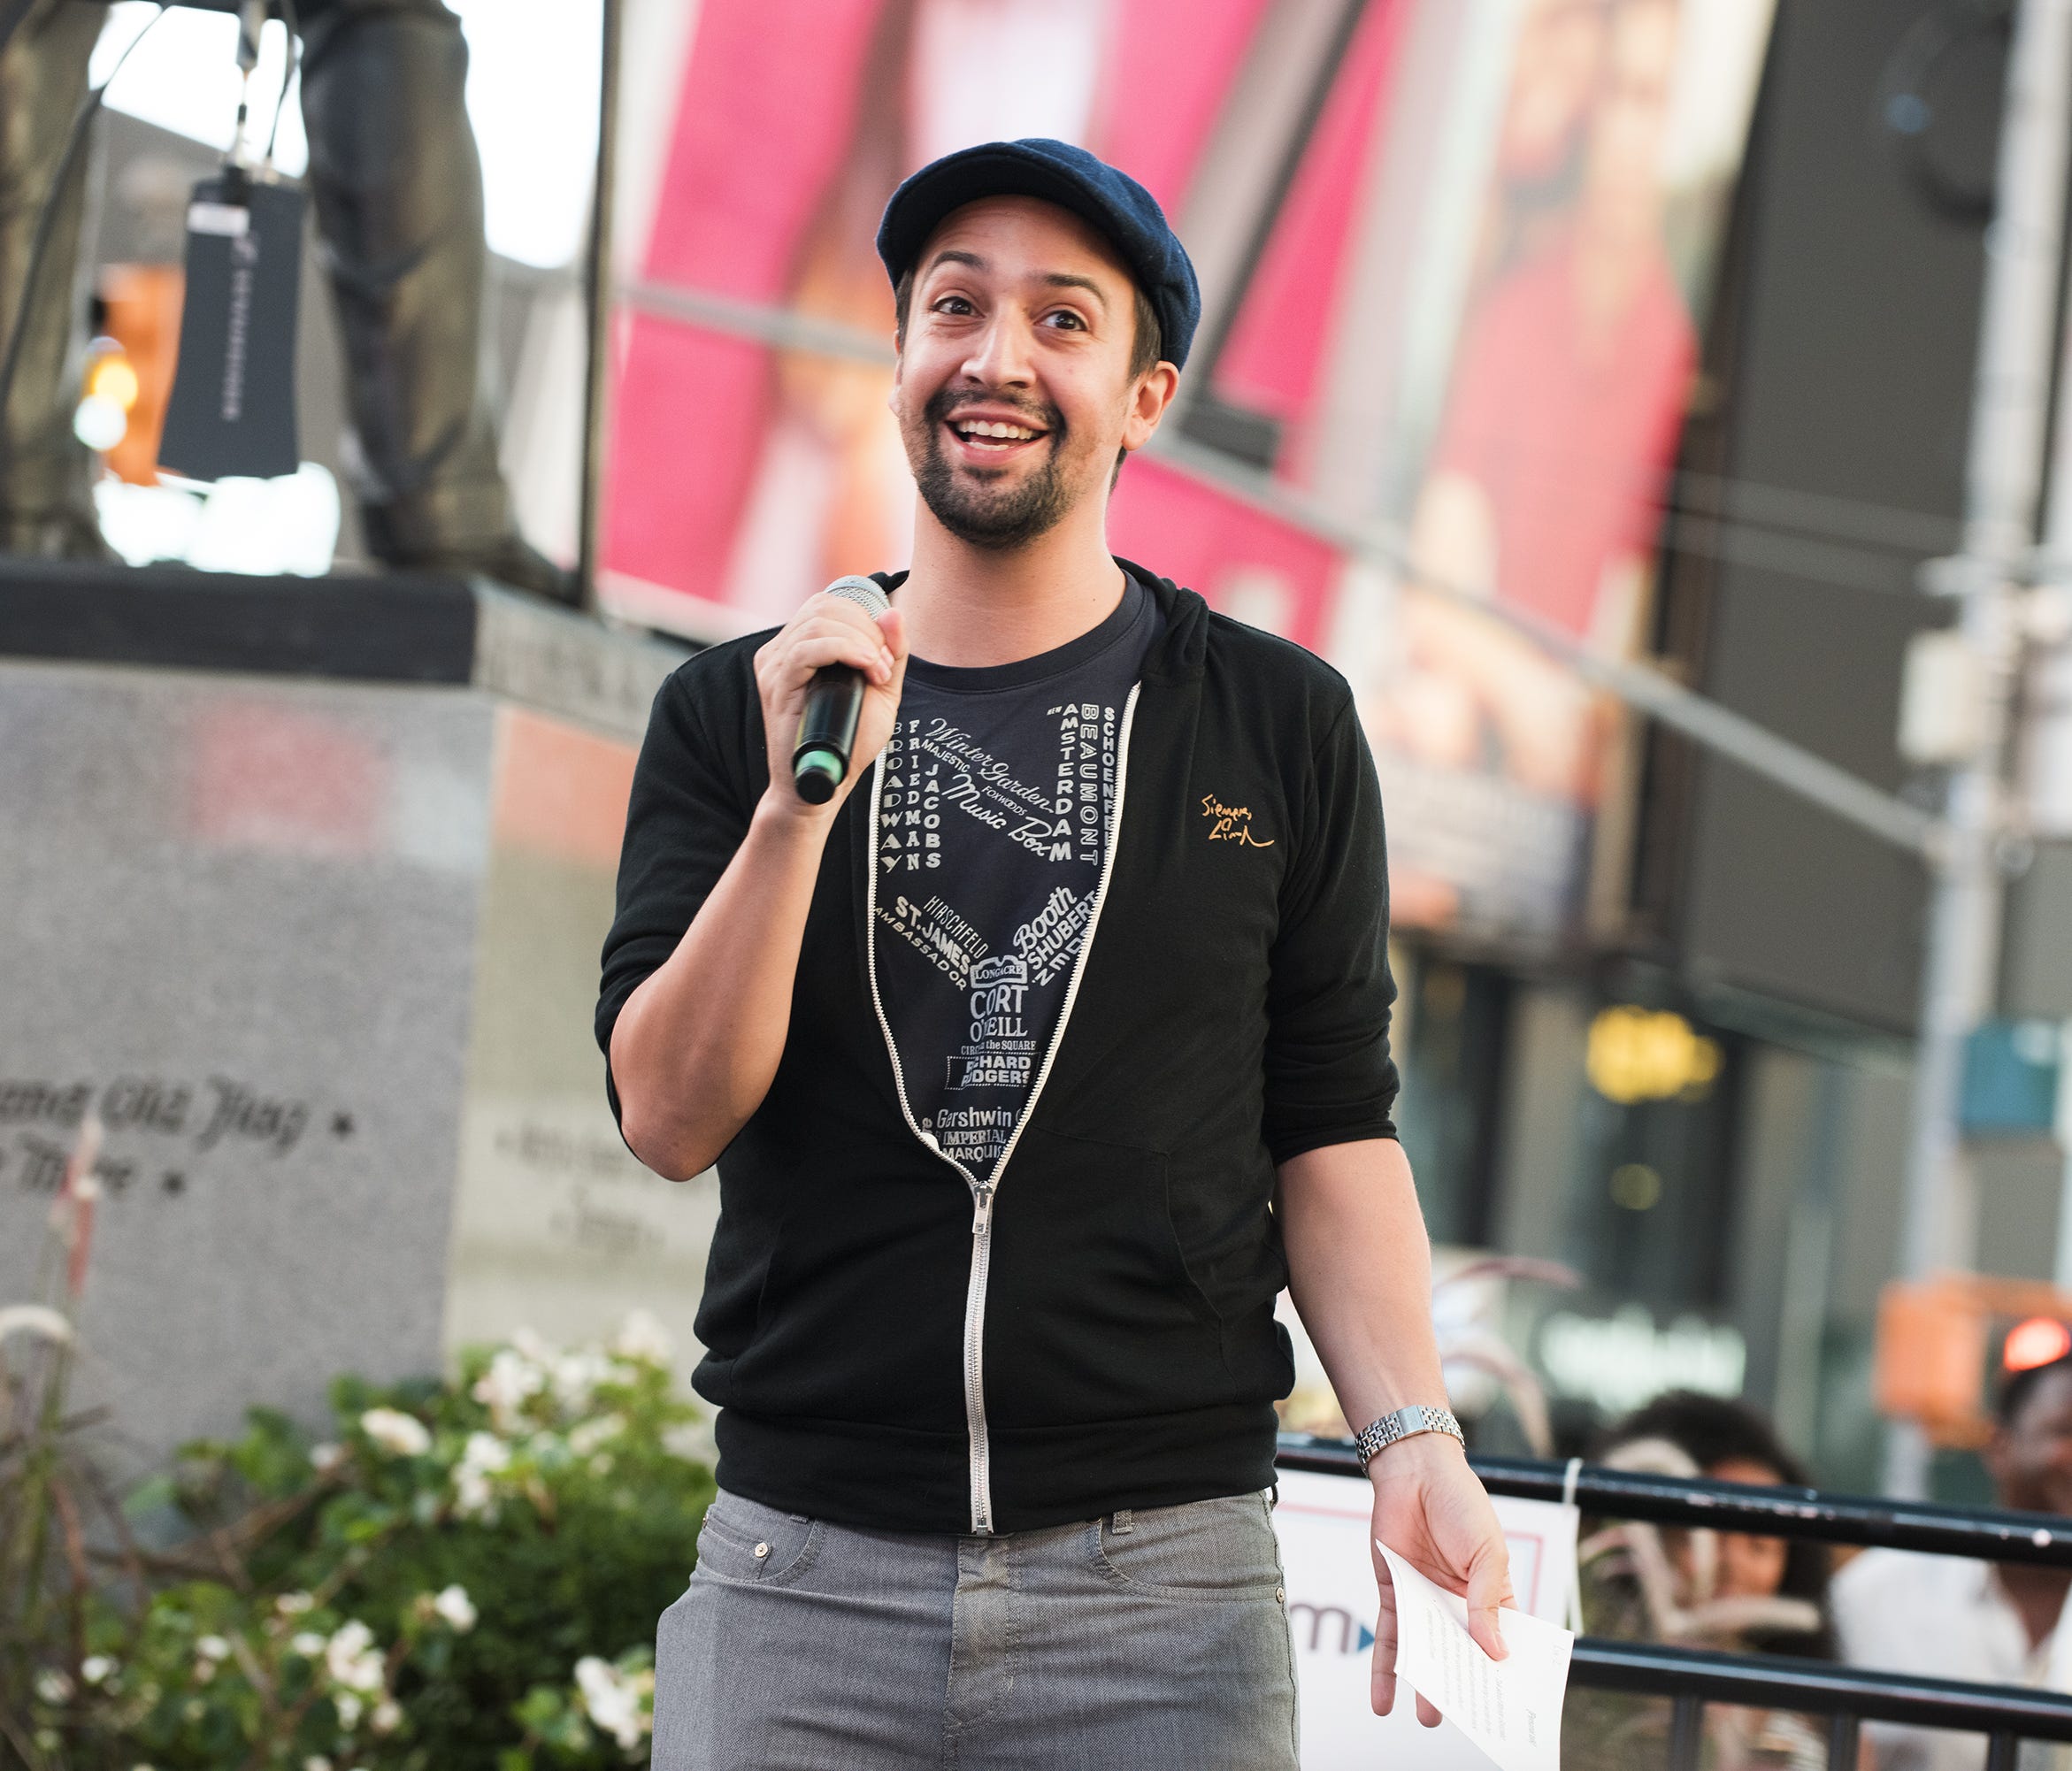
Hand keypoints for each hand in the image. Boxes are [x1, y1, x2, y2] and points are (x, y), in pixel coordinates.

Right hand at [753, 589, 907, 818]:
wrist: (826, 782)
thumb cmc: (851, 742)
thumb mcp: (882, 691)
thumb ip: (892, 652)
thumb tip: (893, 612)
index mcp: (800, 647)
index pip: (829, 605)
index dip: (865, 618)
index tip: (885, 656)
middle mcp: (781, 650)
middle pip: (824, 606)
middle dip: (866, 628)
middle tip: (884, 665)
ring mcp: (774, 666)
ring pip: (817, 622)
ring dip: (860, 641)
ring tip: (877, 673)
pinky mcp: (776, 685)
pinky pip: (807, 649)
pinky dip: (844, 650)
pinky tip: (866, 668)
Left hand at [1368, 1434, 1512, 1723]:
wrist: (1414, 1472)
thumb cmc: (1461, 1505)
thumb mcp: (1487, 1553)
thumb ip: (1486, 1602)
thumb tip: (1495, 1652)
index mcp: (1492, 1596)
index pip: (1502, 1643)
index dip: (1505, 1673)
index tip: (1508, 1706)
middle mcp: (1458, 1605)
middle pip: (1461, 1655)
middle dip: (1463, 1687)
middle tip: (1466, 1721)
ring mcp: (1425, 1602)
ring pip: (1425, 1653)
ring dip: (1425, 1687)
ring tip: (1429, 1720)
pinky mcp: (1394, 1595)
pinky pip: (1390, 1638)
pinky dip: (1385, 1669)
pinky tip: (1382, 1702)